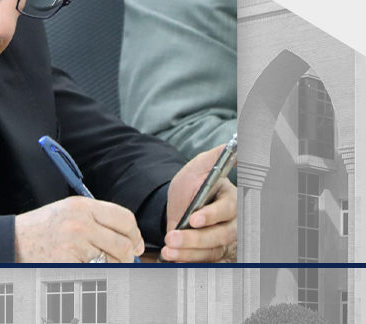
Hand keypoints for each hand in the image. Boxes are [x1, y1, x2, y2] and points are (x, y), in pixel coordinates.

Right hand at [15, 197, 144, 262]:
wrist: (15, 240)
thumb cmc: (43, 227)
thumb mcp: (69, 210)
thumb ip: (98, 218)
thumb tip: (130, 237)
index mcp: (83, 206)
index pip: (125, 219)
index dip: (135, 234)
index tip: (136, 243)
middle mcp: (81, 223)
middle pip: (124, 243)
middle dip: (128, 255)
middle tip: (123, 258)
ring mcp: (75, 244)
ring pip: (113, 261)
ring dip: (112, 265)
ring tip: (97, 261)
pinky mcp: (70, 263)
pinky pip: (97, 272)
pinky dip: (96, 272)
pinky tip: (84, 266)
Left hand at [162, 143, 236, 261]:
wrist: (177, 204)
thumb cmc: (192, 184)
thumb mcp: (198, 167)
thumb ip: (216, 156)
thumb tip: (236, 144)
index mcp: (231, 199)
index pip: (226, 210)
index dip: (211, 215)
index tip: (193, 219)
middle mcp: (231, 222)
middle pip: (221, 235)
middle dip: (195, 238)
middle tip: (172, 237)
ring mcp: (223, 240)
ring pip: (212, 250)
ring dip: (189, 252)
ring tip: (169, 249)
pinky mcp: (212, 252)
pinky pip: (204, 261)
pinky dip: (187, 260)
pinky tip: (172, 256)